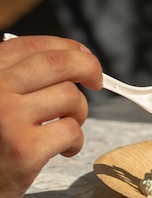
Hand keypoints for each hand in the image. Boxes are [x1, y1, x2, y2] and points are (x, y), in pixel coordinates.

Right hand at [0, 36, 101, 197]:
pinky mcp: (24, 149)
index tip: (83, 55)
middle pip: (58, 63)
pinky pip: (71, 131)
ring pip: (70, 97)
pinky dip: (75, 141)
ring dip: (78, 113)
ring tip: (65, 128)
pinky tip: (62, 150)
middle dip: (88, 67)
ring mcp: (8, 118)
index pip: (32, 46)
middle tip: (97, 81)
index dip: (65, 47)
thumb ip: (16, 80)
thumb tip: (72, 57)